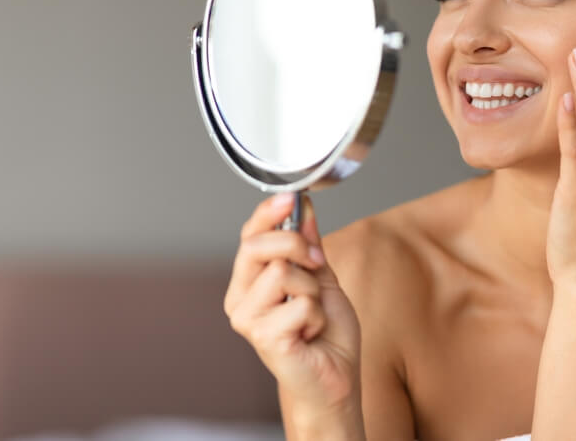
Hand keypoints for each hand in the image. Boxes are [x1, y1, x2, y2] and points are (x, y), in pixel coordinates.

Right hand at [224, 193, 360, 417]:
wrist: (336, 377)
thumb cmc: (326, 334)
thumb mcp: (322, 277)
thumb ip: (310, 245)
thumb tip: (304, 209)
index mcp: (249, 282)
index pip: (249, 236)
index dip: (268, 213)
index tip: (290, 197)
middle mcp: (240, 300)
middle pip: (259, 246)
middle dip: (298, 247)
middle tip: (317, 267)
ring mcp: (248, 320)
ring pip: (284, 272)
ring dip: (312, 290)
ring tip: (312, 313)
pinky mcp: (264, 337)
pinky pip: (301, 303)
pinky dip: (318, 316)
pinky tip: (311, 333)